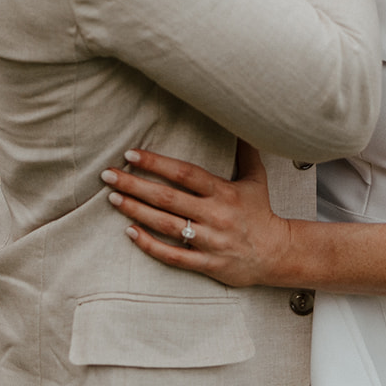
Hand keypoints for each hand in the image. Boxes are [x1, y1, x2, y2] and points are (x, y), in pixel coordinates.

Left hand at [102, 143, 292, 287]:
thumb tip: (240, 121)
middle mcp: (214, 215)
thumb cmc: (261, 212)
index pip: (185, 173)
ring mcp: (209, 240)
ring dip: (136, 211)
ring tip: (113, 198)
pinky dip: (150, 245)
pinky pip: (173, 256)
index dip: (157, 163)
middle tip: (109, 175)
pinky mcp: (207, 263)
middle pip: (168, 198)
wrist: (277, 254)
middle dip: (135, 185)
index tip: (132, 154)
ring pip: (166, 225)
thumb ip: (245, 151)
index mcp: (223, 191)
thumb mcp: (255, 178)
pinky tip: (130, 232)